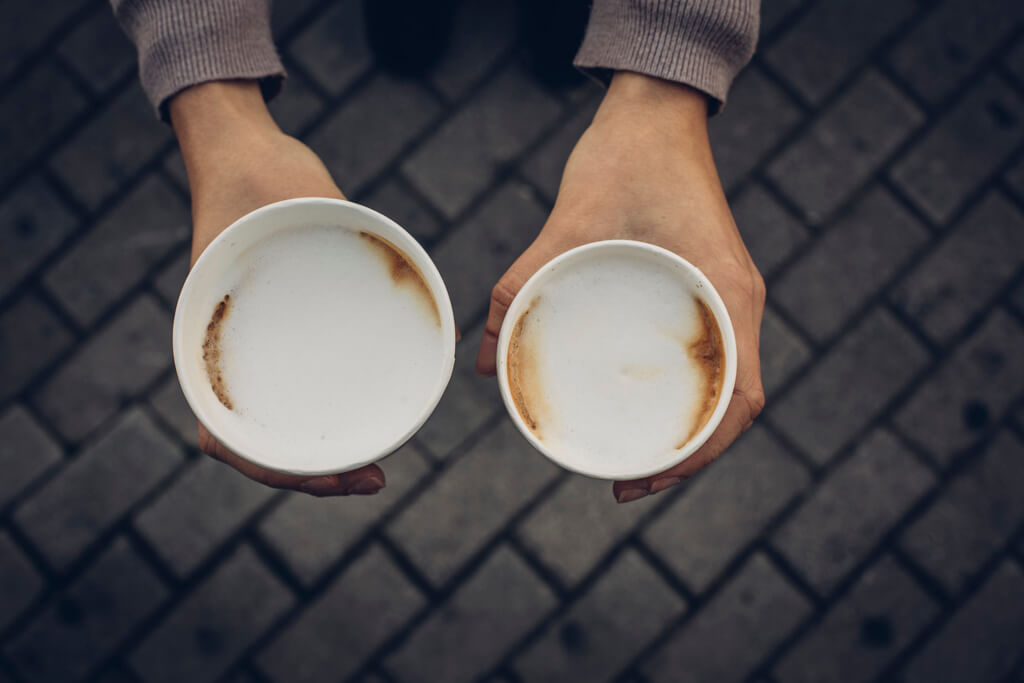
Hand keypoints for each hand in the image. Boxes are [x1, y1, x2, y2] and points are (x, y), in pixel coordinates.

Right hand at [170, 81, 384, 496]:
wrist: (245, 150)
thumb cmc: (257, 174)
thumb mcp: (293, 195)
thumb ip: (333, 220)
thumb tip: (395, 262)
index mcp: (213, 340)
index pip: (225, 435)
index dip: (272, 469)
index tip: (330, 476)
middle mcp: (234, 353)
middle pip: (261, 443)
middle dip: (312, 474)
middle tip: (372, 479)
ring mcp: (261, 347)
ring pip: (281, 424)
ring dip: (319, 457)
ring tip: (374, 468)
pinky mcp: (289, 334)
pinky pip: (303, 384)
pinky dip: (330, 409)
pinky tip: (374, 407)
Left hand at [475, 72, 765, 501]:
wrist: (655, 109)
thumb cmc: (621, 158)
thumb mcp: (565, 225)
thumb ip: (518, 288)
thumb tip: (479, 363)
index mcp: (726, 294)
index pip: (740, 399)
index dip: (701, 453)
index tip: (649, 479)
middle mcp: (737, 301)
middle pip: (735, 405)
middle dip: (690, 455)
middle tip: (628, 484)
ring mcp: (727, 293)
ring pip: (727, 384)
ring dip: (690, 427)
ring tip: (636, 458)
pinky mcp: (710, 283)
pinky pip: (712, 352)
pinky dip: (687, 389)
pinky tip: (642, 397)